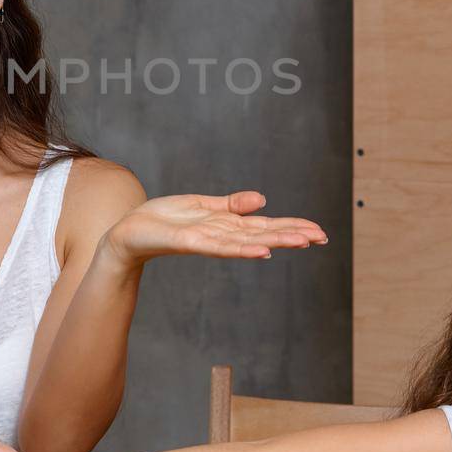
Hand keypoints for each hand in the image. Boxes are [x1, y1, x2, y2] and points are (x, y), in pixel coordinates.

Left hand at [101, 191, 326, 267]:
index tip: (319, 231)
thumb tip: (263, 200)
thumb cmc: (163, 220)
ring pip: (248, 241)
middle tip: (323, 237)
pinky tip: (261, 251)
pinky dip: (242, 248)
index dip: (292, 226)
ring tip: (302, 242)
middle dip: (293, 235)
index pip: (266, 225)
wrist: (128, 232)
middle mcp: (222, 235)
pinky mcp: (190, 241)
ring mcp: (208, 240)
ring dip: (276, 241)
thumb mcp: (202, 205)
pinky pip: (220, 246)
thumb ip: (232, 205)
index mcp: (226, 225)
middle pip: (264, 234)